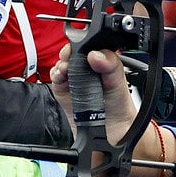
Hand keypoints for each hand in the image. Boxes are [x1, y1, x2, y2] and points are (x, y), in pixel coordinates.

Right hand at [49, 45, 171, 176]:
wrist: (113, 134)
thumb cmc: (119, 108)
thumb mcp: (119, 84)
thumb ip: (111, 67)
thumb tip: (97, 55)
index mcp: (102, 62)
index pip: (90, 45)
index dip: (85, 42)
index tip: (84, 45)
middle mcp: (86, 69)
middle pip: (72, 52)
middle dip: (70, 51)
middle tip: (72, 55)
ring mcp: (74, 80)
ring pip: (62, 64)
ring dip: (62, 63)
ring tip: (67, 68)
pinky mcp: (63, 92)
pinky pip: (55, 79)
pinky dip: (56, 75)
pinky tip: (61, 75)